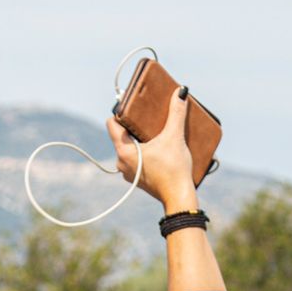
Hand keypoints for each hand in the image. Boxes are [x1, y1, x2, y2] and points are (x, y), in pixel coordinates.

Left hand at [106, 86, 196, 212]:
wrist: (179, 198)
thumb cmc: (174, 169)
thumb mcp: (175, 137)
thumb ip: (176, 113)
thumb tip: (180, 92)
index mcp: (124, 151)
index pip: (112, 124)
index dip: (121, 112)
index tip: (133, 107)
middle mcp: (121, 163)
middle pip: (122, 136)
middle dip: (134, 126)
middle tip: (148, 117)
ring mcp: (129, 173)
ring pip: (129, 148)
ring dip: (140, 140)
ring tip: (155, 132)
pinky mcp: (138, 179)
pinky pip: (136, 160)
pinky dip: (144, 152)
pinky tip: (158, 148)